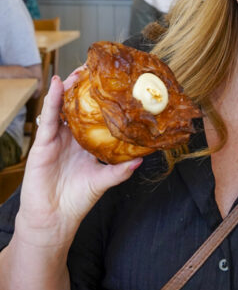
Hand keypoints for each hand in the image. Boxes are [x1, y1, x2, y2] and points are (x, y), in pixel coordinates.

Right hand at [17, 74, 141, 248]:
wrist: (54, 219)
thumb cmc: (77, 201)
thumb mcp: (103, 182)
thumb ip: (120, 170)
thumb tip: (141, 159)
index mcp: (86, 145)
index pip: (94, 117)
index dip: (101, 102)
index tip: (113, 87)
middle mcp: (71, 138)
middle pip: (77, 107)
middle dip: (85, 88)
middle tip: (96, 70)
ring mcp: (56, 139)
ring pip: (62, 107)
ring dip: (69, 88)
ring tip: (79, 71)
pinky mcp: (43, 142)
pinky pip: (48, 117)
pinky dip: (53, 100)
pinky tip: (57, 84)